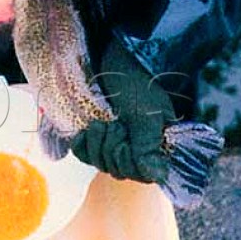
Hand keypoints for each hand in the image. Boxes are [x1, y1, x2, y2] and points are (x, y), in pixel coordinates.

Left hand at [71, 40, 175, 183]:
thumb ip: (149, 145)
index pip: (143, 174)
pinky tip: (84, 131)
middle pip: (119, 171)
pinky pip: (83, 156)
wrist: (110, 63)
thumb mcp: (145, 114)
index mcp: (157, 144)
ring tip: (99, 123)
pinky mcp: (94, 139)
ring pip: (100, 164)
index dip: (129, 162)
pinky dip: (82, 145)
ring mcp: (114, 144)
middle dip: (111, 148)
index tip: (125, 138)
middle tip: (114, 124)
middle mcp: (137, 148)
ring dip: (96, 144)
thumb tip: (158, 176)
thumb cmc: (134, 84)